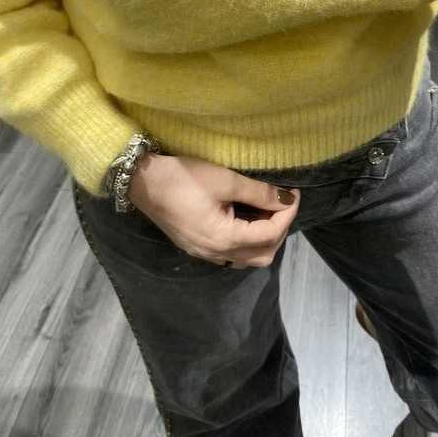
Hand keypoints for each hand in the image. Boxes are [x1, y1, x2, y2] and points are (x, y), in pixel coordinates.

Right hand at [129, 153, 300, 268]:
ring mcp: (205, 254)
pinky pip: (232, 254)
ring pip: (247, 258)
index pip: (270, 234)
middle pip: (263, 255)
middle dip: (279, 230)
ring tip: (267, 210)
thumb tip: (286, 198)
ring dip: (264, 239)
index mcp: (225, 239)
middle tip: (282, 203)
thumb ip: (258, 192)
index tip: (294, 192)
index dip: (287, 213)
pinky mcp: (197, 247)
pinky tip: (247, 218)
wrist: (143, 182)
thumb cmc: (184, 178)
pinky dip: (247, 240)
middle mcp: (216, 254)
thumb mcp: (224, 179)